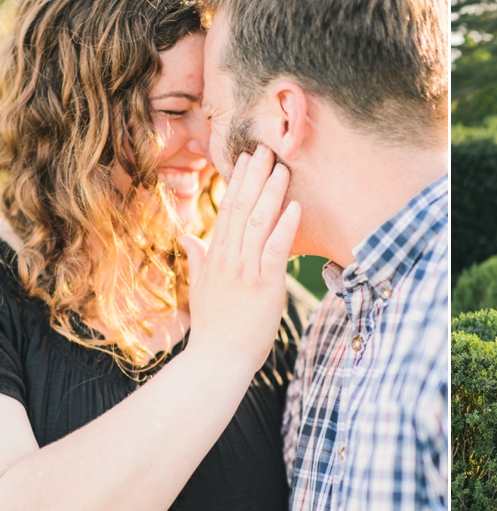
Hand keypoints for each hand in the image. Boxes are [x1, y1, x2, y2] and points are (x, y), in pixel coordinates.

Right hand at [179, 146, 300, 375]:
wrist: (218, 360)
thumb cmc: (214, 328)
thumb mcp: (201, 288)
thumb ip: (197, 259)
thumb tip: (188, 237)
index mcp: (216, 257)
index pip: (227, 210)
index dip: (238, 182)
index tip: (247, 159)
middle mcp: (228, 259)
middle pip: (240, 208)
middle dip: (254, 177)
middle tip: (266, 149)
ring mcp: (245, 271)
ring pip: (258, 222)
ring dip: (271, 193)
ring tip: (282, 168)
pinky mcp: (263, 286)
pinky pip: (275, 250)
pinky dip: (285, 226)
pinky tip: (294, 206)